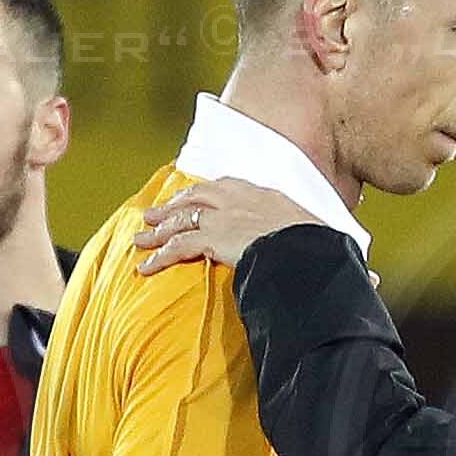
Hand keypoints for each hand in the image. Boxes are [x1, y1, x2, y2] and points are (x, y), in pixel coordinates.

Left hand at [130, 178, 316, 276]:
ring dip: (158, 231)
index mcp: (260, 193)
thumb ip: (294, 227)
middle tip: (153, 214)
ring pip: (180, 220)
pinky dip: (159, 257)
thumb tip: (305, 240)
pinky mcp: (211, 237)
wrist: (307, 245)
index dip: (204, 193)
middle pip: (194, 198)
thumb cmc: (314, 240)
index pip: (224, 187)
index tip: (194, 197)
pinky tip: (146, 267)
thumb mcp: (307, 226)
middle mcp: (236, 199)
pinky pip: (177, 247)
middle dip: (172, 206)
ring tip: (141, 240)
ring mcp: (222, 216)